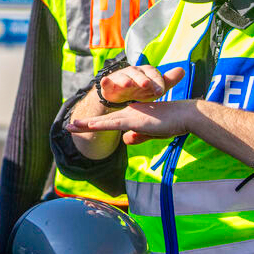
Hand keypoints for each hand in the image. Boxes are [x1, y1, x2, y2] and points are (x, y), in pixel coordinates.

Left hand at [66, 100, 192, 144]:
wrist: (184, 116)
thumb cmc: (172, 124)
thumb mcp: (152, 133)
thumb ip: (138, 136)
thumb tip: (125, 140)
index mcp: (134, 115)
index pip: (112, 121)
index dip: (96, 124)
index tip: (82, 126)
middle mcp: (129, 112)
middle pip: (103, 120)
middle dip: (85, 124)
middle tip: (69, 126)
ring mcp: (131, 115)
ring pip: (104, 121)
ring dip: (86, 124)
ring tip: (70, 126)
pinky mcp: (134, 120)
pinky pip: (112, 123)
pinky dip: (98, 125)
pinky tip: (86, 126)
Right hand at [99, 65, 185, 104]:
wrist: (122, 95)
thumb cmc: (141, 90)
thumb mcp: (155, 88)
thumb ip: (168, 80)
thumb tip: (182, 70)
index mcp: (146, 73)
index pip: (154, 75)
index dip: (157, 82)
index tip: (161, 92)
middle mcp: (134, 72)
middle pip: (138, 74)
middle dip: (142, 80)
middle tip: (146, 85)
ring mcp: (120, 77)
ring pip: (123, 77)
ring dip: (125, 80)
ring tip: (128, 85)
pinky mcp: (109, 83)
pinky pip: (107, 81)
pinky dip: (105, 81)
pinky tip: (105, 81)